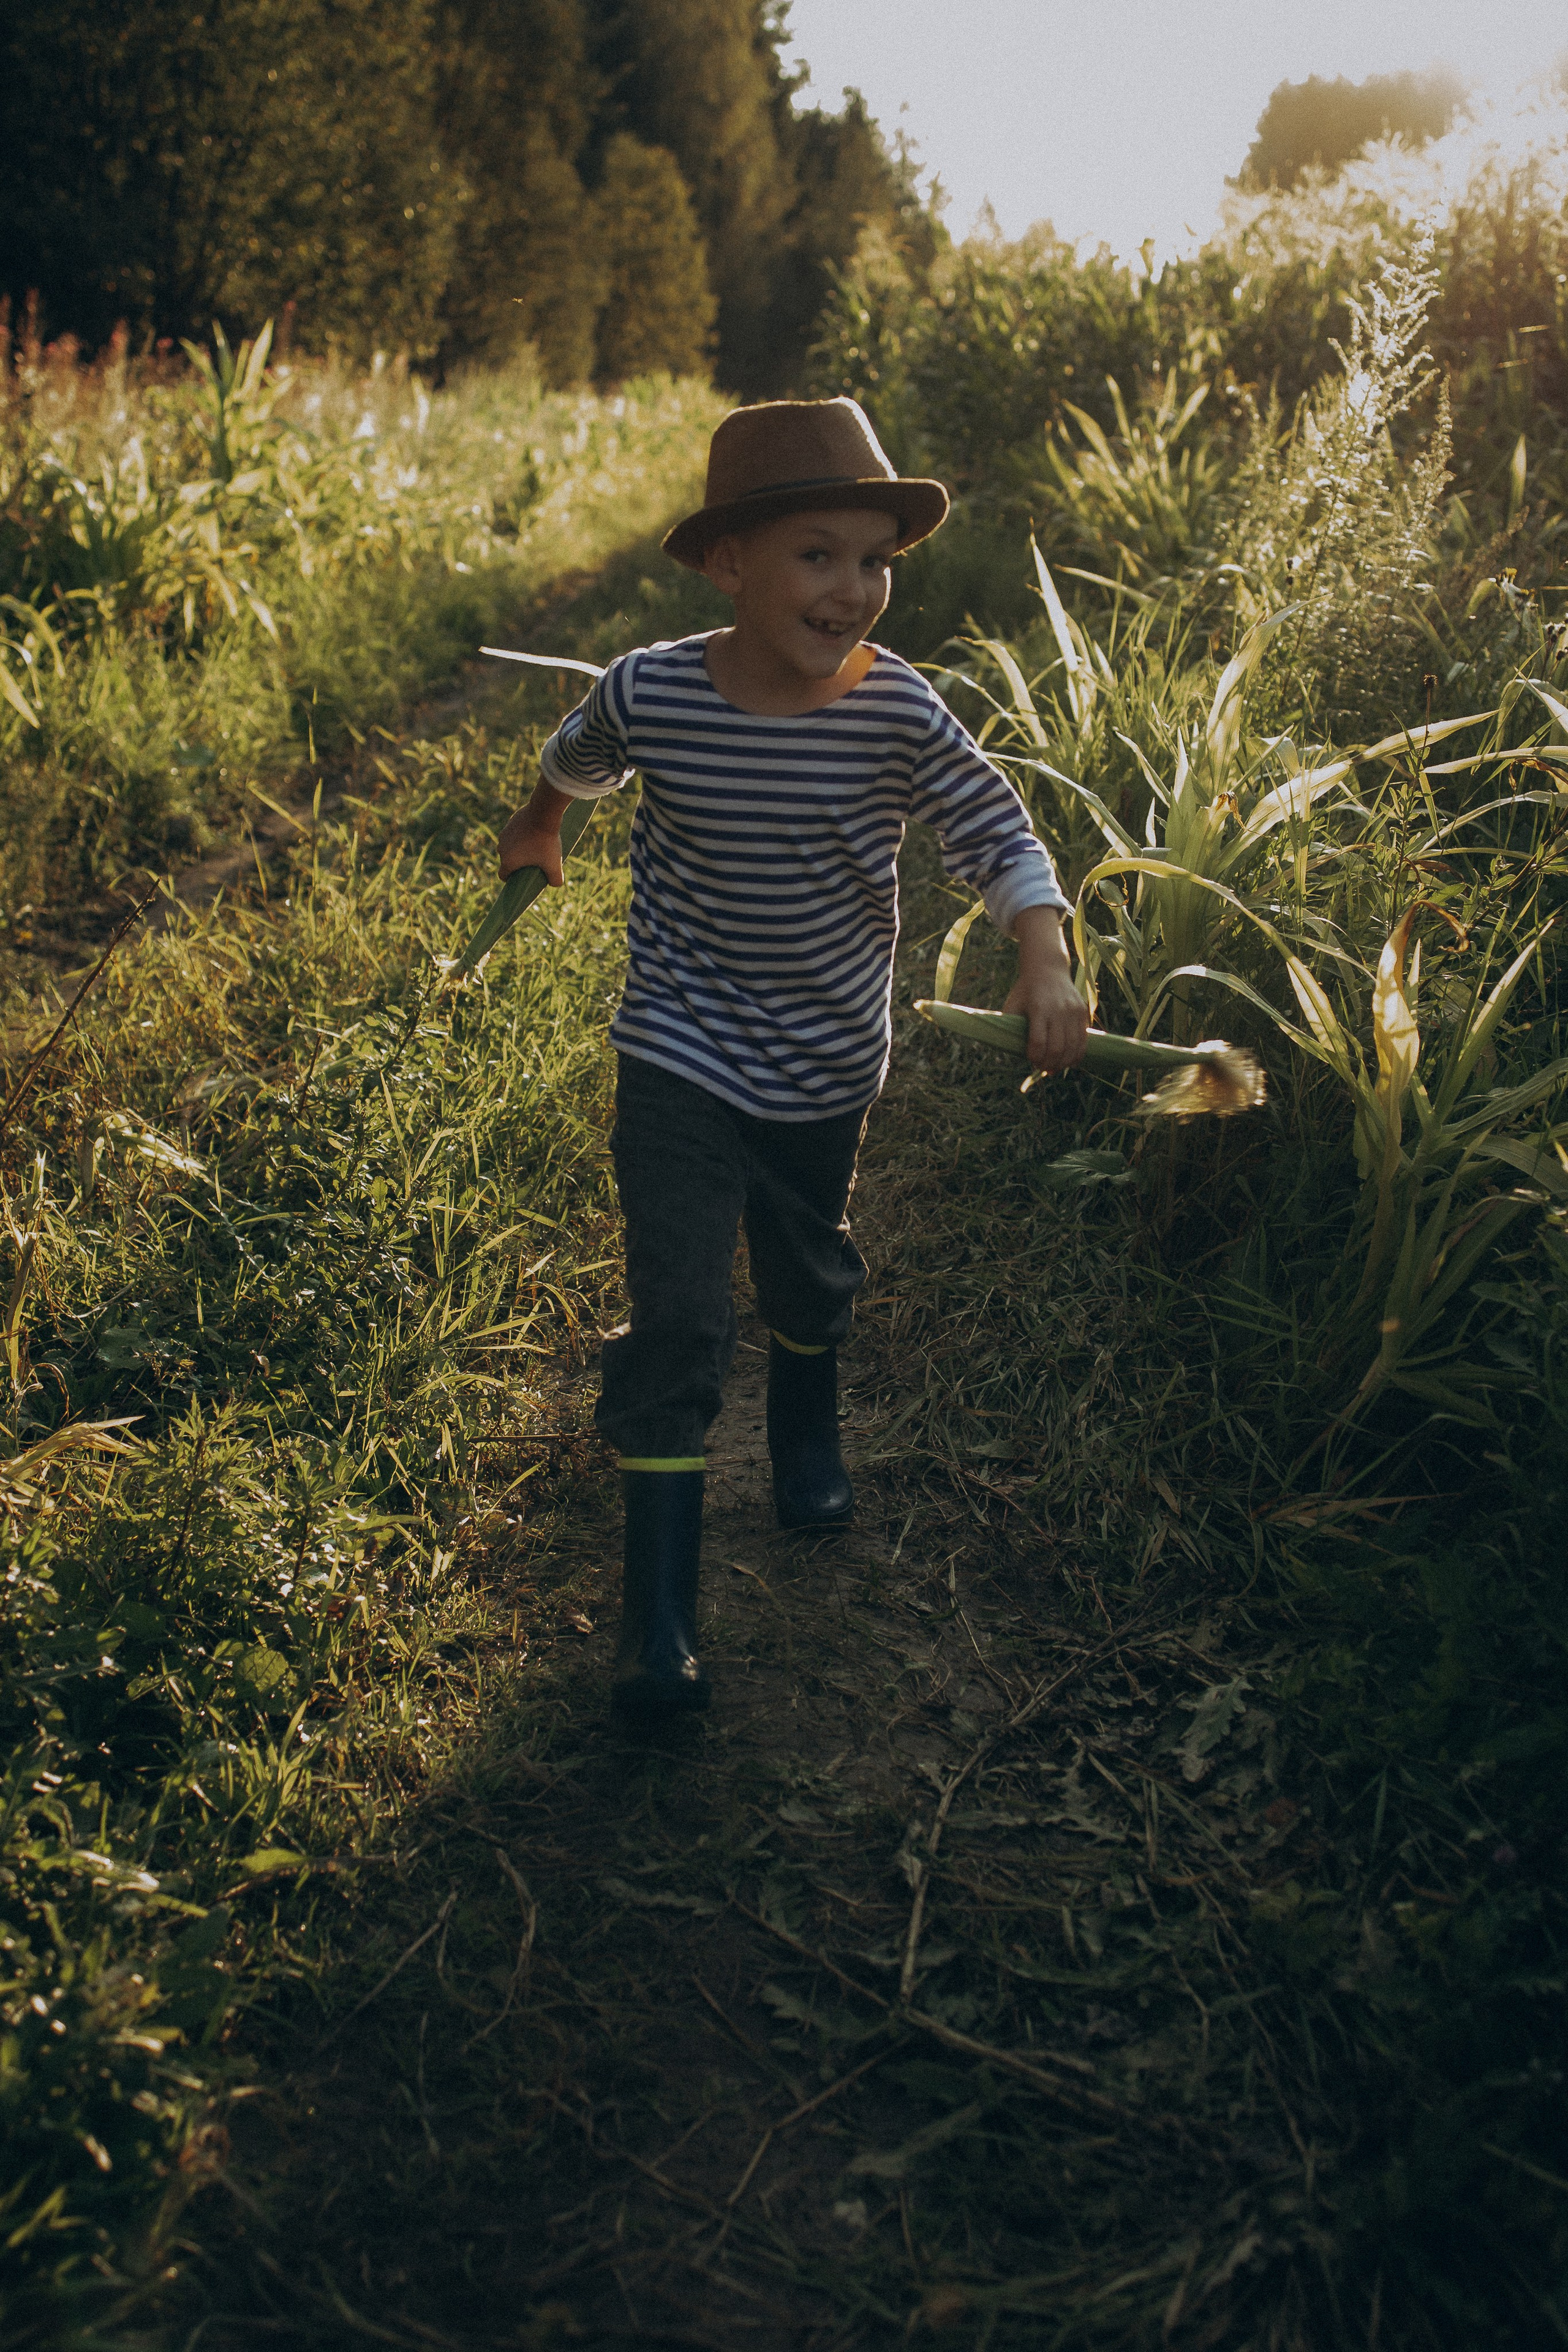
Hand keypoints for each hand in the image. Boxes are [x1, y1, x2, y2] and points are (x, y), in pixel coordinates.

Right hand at [498, 780, 571, 882]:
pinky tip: (535, 834)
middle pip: (508, 860)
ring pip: (511, 846)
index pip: (503, 876)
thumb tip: (554, 883)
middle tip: (535, 862)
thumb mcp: (554, 865)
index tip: (524, 877)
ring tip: (536, 847)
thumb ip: (555, 880)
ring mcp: (504, 833)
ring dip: (520, 848)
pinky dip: (522, 836)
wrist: (544, 813)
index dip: (512, 879)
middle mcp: (501, 847)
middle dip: (519, 863)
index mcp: (507, 861)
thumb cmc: (547, 842)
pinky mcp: (510, 821)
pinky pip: (515, 833)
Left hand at [1005, 908, 1088, 1071]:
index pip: (1038, 1042)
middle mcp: (1058, 1010)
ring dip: (1063, 1063)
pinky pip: (1083, 1040)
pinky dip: (1077, 1055)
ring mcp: (1073, 1011)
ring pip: (1072, 1047)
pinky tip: (1069, 1063)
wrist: (1047, 969)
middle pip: (1057, 1048)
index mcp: (1038, 1008)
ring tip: (1054, 1068)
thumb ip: (1008, 1025)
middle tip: (1042, 1068)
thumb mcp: (1012, 1004)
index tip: (1031, 1061)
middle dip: (1048, 1064)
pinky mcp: (1083, 1012)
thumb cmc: (1025, 991)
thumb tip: (1007, 1051)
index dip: (1035, 1057)